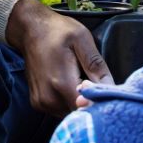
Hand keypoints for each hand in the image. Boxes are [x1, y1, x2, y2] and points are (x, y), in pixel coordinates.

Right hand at [5, 0, 113, 116]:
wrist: (30, 29)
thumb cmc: (57, 30)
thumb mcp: (82, 39)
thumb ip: (96, 65)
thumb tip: (111, 87)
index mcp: (61, 82)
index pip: (88, 107)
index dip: (100, 101)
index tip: (105, 89)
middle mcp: (49, 98)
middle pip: (80, 112)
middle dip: (91, 101)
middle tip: (93, 80)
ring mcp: (42, 103)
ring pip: (70, 112)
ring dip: (79, 101)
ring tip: (79, 79)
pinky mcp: (38, 103)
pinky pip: (60, 110)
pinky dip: (68, 101)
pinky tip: (69, 83)